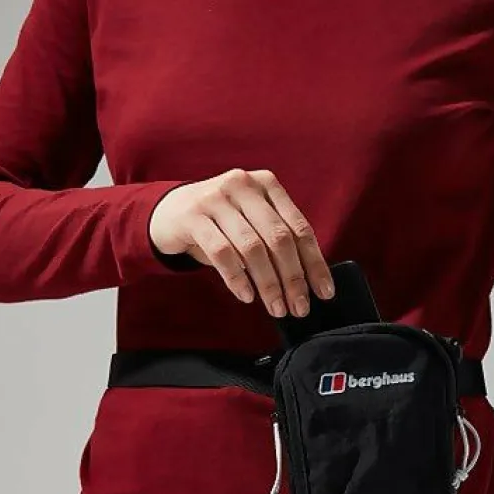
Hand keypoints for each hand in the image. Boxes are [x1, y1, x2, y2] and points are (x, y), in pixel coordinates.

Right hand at [149, 168, 333, 317]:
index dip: (314, 262)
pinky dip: (237, 278)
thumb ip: (276, 240)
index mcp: (267, 184)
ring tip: (276, 308)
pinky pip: (222, 253)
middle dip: (293, 278)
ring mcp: (216, 198)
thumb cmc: (220, 224)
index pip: (299, 227)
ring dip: (268, 283)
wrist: (169, 212)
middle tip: (299, 307)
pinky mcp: (193, 217)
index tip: (323, 292)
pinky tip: (246, 296)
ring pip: (252, 247)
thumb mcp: (251, 222)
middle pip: (278, 238)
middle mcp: (244, 185)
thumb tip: (307, 282)